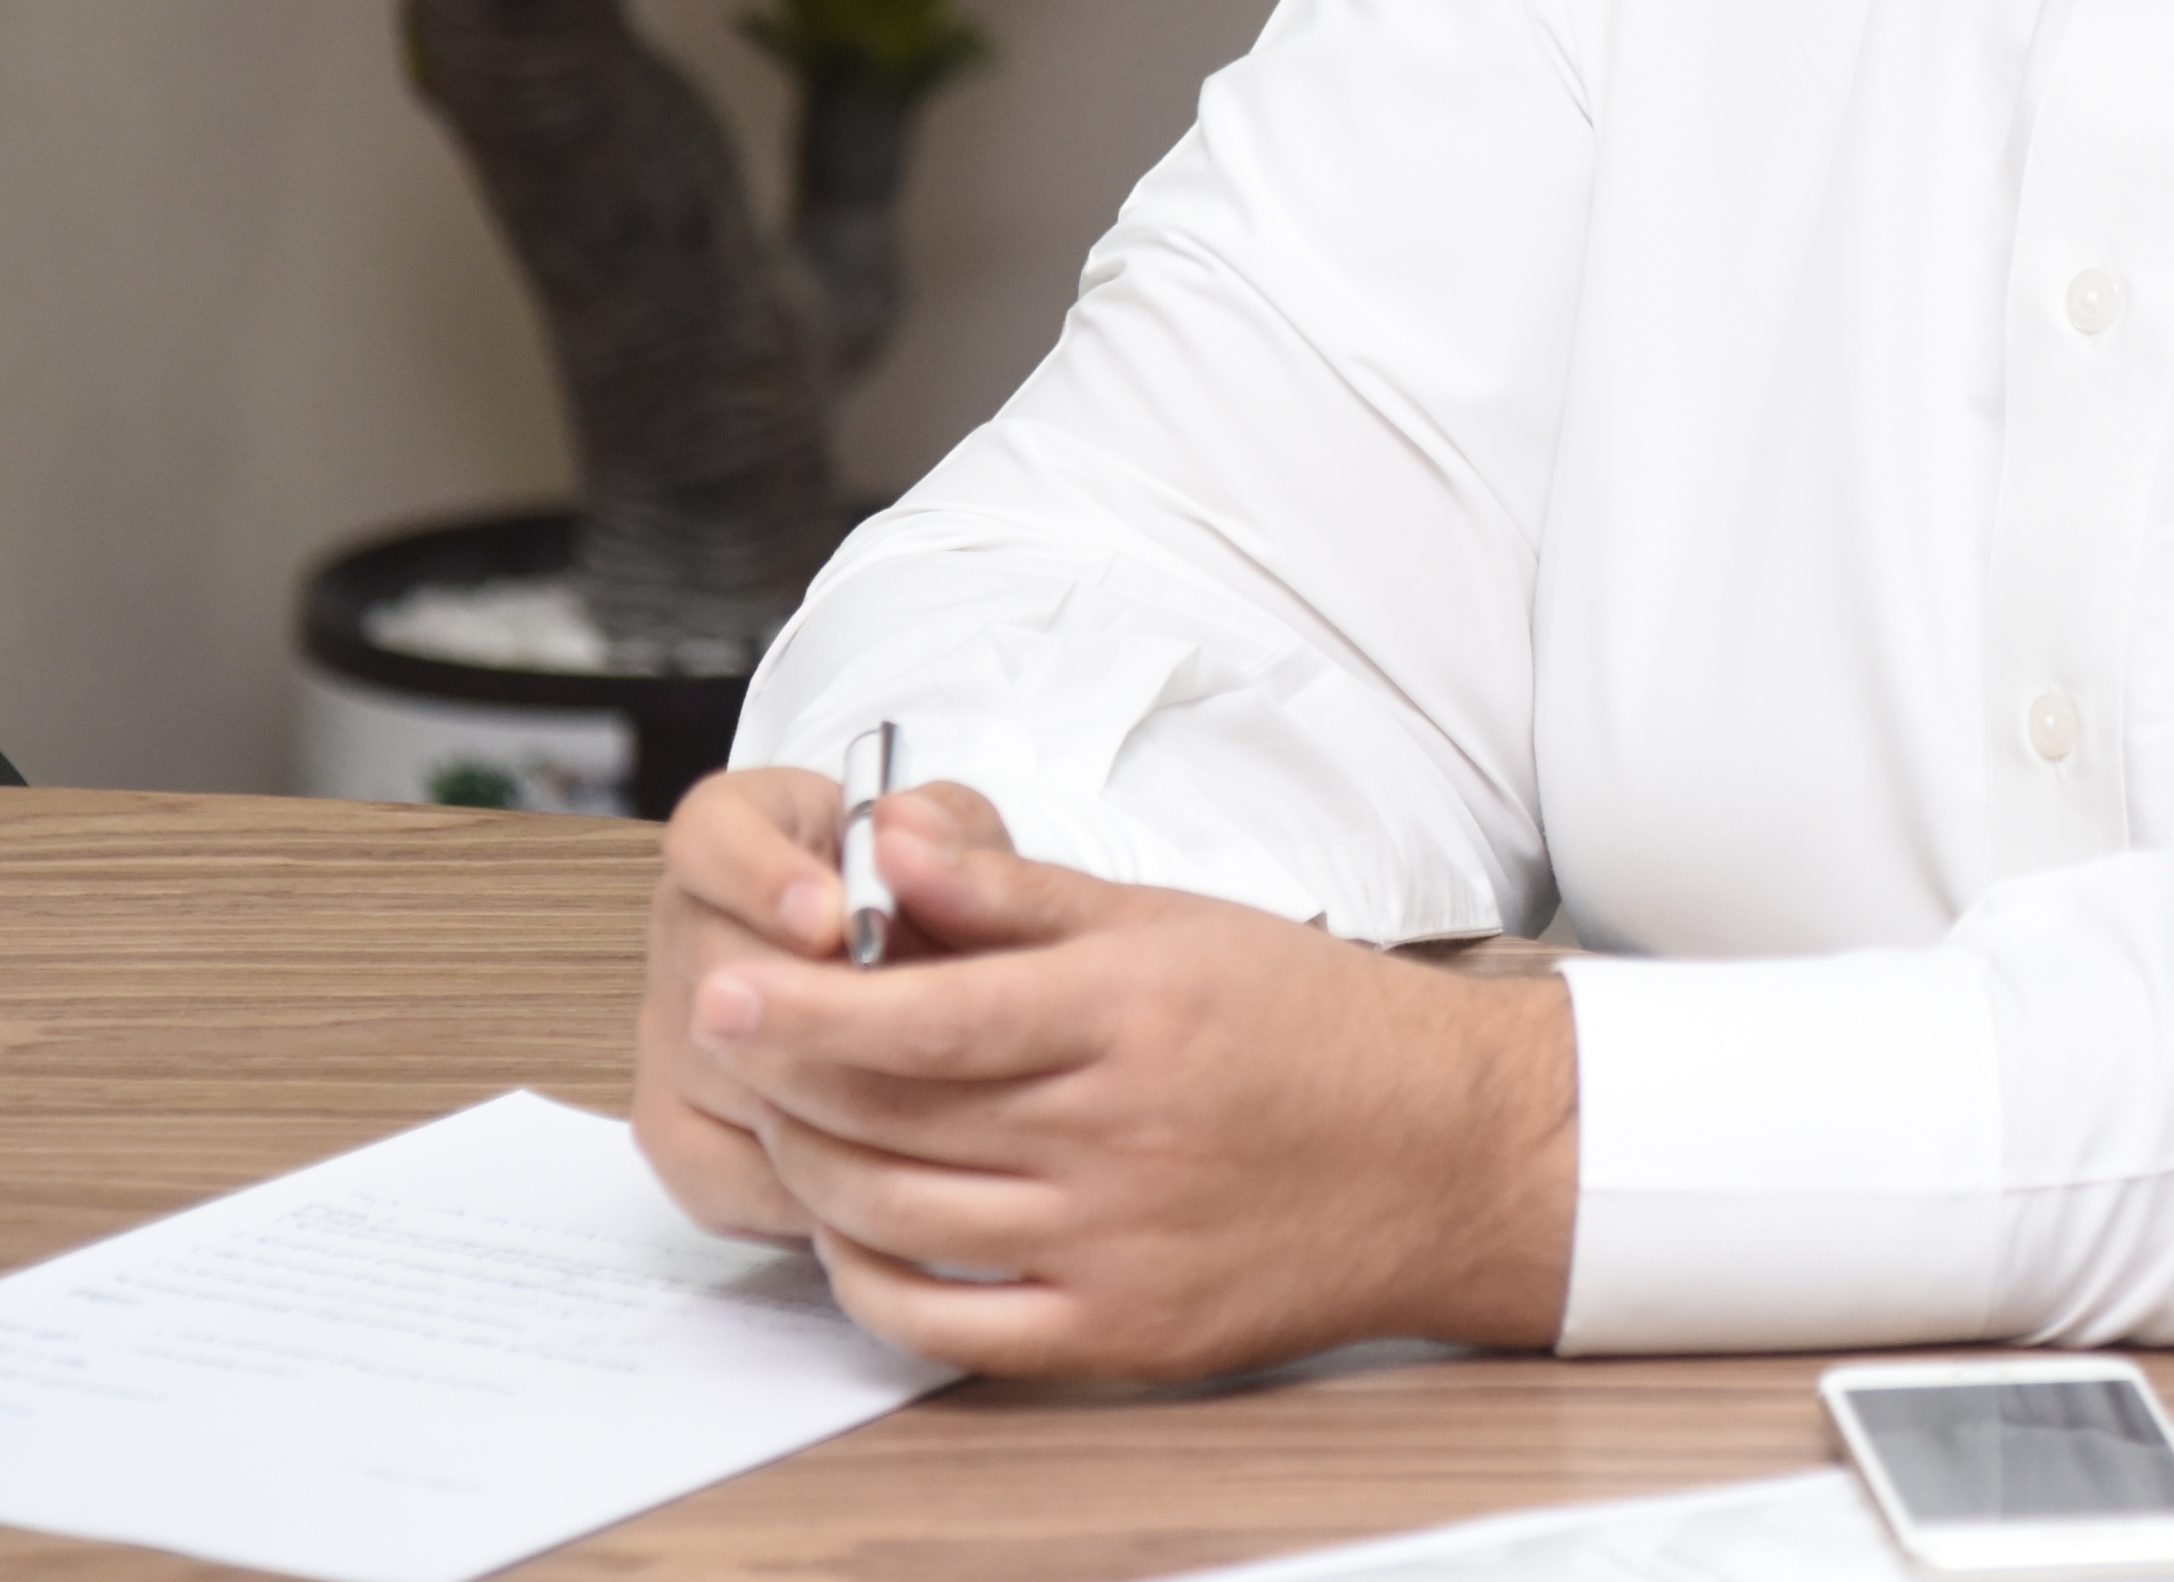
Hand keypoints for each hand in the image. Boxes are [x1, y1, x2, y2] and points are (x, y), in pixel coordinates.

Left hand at [629, 769, 1578, 1378]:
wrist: (1449, 1153)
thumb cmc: (1315, 1025)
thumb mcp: (1172, 921)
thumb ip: (1018, 891)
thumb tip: (891, 842)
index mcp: (1130, 1012)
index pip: (922, 1019)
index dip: (801, 1009)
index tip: (724, 991)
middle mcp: (1120, 1133)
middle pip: (890, 1122)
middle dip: (785, 1084)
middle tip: (740, 1048)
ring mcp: (1118, 1245)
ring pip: (900, 1221)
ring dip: (813, 1173)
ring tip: (791, 1122)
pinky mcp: (1124, 1332)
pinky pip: (951, 1327)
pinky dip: (873, 1283)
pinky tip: (854, 1233)